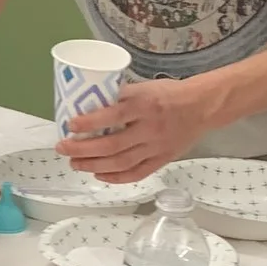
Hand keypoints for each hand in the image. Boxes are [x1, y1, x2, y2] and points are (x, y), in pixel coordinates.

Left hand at [58, 76, 221, 183]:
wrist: (203, 106)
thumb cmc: (169, 93)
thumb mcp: (144, 87)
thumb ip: (120, 98)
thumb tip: (89, 107)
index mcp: (144, 105)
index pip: (112, 115)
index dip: (89, 123)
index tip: (69, 126)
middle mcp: (149, 128)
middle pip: (111, 145)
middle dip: (82, 149)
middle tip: (63, 148)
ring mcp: (156, 147)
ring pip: (120, 163)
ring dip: (93, 166)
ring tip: (75, 164)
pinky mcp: (163, 159)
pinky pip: (137, 173)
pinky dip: (116, 178)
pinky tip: (99, 175)